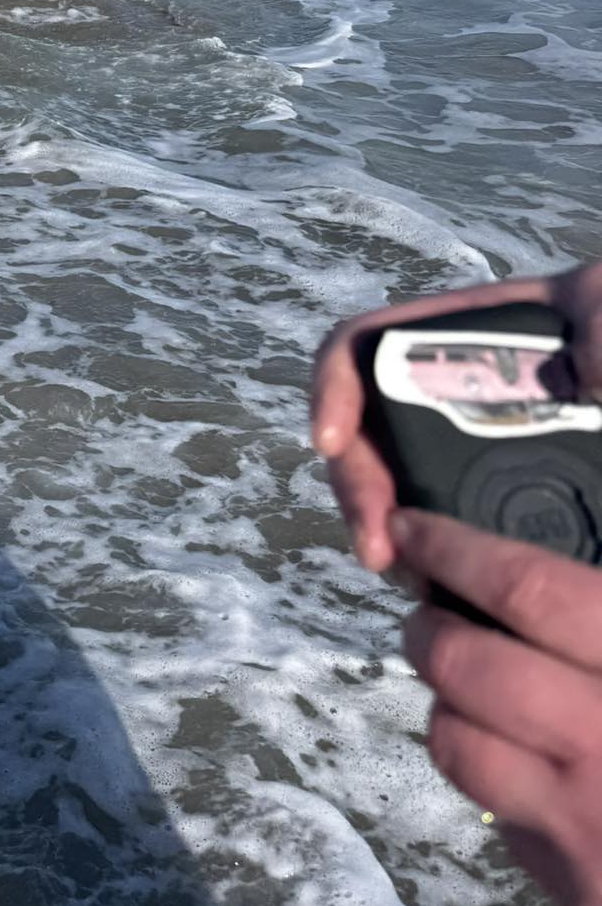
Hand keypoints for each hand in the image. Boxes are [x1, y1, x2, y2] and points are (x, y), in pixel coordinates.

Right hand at [310, 262, 601, 571]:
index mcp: (459, 339)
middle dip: (356, 487)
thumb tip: (579, 373)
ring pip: (395, 492)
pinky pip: (442, 537)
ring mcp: (471, 456)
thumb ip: (595, 314)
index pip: (365, 350)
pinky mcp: (496, 508)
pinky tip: (448, 591)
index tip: (330, 439)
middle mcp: (447, 398)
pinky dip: (428, 561)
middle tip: (378, 543)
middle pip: (366, 434)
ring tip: (410, 575)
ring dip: (384, 532)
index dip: (334, 387)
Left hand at [392, 507, 601, 905]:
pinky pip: (497, 816)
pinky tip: (527, 759)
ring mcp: (584, 828)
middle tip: (427, 607)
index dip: (454, 548)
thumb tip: (567, 576)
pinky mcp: (576, 893)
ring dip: (448, 702)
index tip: (411, 525)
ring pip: (456, 742)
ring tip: (467, 680)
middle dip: (428, 625)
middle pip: (464, 664)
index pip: (523, 589)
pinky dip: (497, 778)